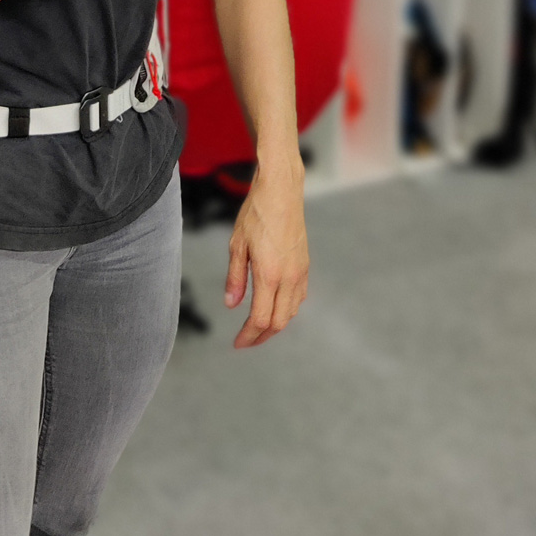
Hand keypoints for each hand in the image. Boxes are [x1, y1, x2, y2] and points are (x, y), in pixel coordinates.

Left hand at [224, 159, 308, 347]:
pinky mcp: (304, 266)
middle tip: (245, 340)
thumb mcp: (237, 244)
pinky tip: (274, 307)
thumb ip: (235, 277)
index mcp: (269, 274)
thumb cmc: (256, 214)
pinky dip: (286, 310)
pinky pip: (298, 298)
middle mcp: (288, 278)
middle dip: (261, 336)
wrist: (282, 191)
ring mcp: (300, 273)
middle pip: (278, 322)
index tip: (237, 343)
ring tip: (257, 328)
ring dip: (274, 325)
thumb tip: (231, 305)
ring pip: (290, 313)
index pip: (260, 319)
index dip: (249, 336)